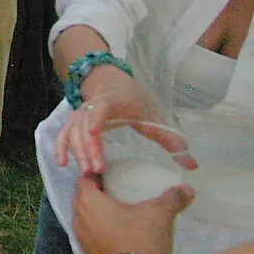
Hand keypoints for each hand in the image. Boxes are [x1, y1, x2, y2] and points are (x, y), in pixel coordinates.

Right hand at [55, 67, 187, 175]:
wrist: (110, 81)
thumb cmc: (133, 100)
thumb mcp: (153, 115)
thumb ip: (170, 140)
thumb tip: (191, 165)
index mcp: (112, 101)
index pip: (101, 108)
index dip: (97, 119)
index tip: (95, 135)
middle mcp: (91, 106)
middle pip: (85, 126)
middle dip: (89, 148)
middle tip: (98, 170)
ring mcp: (80, 113)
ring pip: (73, 132)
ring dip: (78, 151)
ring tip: (88, 172)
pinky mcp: (74, 121)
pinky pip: (64, 134)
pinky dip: (61, 147)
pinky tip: (62, 163)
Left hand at [72, 171, 191, 253]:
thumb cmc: (140, 238)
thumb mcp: (159, 215)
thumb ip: (172, 198)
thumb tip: (187, 189)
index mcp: (88, 201)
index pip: (84, 179)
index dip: (96, 174)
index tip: (111, 175)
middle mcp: (78, 217)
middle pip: (82, 197)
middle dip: (96, 192)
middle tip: (115, 191)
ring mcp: (81, 236)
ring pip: (84, 216)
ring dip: (96, 211)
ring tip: (116, 211)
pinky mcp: (87, 251)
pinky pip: (89, 233)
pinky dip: (98, 228)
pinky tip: (115, 231)